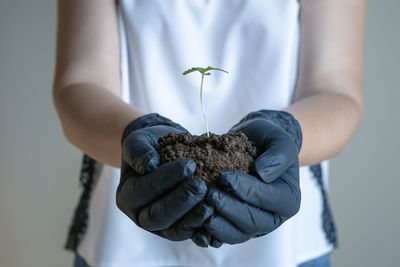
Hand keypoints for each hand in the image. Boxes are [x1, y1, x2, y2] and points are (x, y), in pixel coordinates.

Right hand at [116, 113, 213, 241]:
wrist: (165, 152)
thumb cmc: (151, 146)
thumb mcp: (139, 140)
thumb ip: (139, 151)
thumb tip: (149, 166)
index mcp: (127, 196)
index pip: (144, 191)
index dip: (165, 179)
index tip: (188, 165)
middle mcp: (140, 216)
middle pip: (158, 216)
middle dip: (181, 201)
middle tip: (201, 186)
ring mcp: (160, 227)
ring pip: (174, 230)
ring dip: (193, 218)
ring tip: (210, 203)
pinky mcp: (178, 230)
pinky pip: (190, 234)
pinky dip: (202, 229)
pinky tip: (215, 218)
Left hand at [203, 110, 301, 246]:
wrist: (254, 146)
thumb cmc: (268, 143)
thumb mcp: (279, 140)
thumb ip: (277, 155)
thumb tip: (262, 173)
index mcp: (288, 199)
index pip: (268, 199)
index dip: (246, 189)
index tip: (224, 176)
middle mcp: (273, 218)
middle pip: (252, 222)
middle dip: (228, 208)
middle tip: (208, 193)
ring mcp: (254, 226)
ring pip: (237, 234)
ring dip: (217, 224)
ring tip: (201, 207)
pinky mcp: (236, 228)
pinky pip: (223, 237)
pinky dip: (209, 233)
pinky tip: (196, 222)